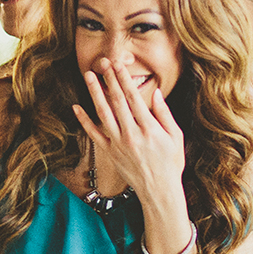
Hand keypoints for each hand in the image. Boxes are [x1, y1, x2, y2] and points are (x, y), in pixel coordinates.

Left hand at [73, 59, 187, 205]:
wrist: (158, 191)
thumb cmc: (170, 163)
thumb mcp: (176, 137)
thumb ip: (165, 114)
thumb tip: (155, 93)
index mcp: (150, 128)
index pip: (134, 98)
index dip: (125, 79)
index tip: (119, 65)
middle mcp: (132, 134)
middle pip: (117, 101)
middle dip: (109, 80)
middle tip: (102, 62)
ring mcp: (118, 144)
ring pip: (103, 113)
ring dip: (94, 93)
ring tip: (89, 76)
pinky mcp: (109, 153)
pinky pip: (94, 134)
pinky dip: (84, 120)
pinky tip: (76, 107)